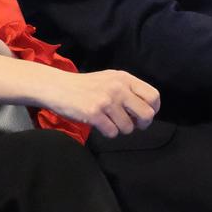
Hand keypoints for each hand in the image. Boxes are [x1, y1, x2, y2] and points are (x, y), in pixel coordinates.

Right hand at [42, 70, 159, 137]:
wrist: (57, 87)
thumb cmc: (85, 86)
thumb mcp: (109, 79)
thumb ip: (128, 89)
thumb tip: (146, 110)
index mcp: (124, 78)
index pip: (153, 96)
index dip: (152, 109)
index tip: (143, 115)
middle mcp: (118, 88)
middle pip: (146, 114)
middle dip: (141, 124)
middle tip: (132, 124)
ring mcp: (106, 101)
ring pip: (128, 127)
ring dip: (120, 129)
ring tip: (109, 122)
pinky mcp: (94, 113)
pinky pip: (112, 132)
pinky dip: (107, 132)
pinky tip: (100, 124)